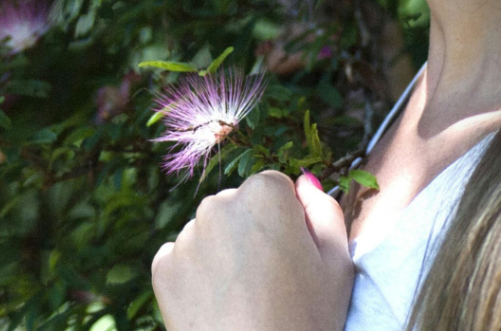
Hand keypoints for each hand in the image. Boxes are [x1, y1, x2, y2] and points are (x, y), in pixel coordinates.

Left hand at [151, 169, 354, 330]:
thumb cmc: (306, 322)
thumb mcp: (338, 264)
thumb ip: (325, 210)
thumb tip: (303, 183)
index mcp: (265, 193)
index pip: (276, 188)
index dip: (288, 222)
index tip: (293, 257)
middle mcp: (219, 203)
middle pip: (240, 206)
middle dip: (252, 232)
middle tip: (269, 282)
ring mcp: (187, 235)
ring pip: (211, 231)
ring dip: (223, 252)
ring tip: (243, 299)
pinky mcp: (163, 267)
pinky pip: (182, 257)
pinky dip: (196, 275)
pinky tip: (217, 305)